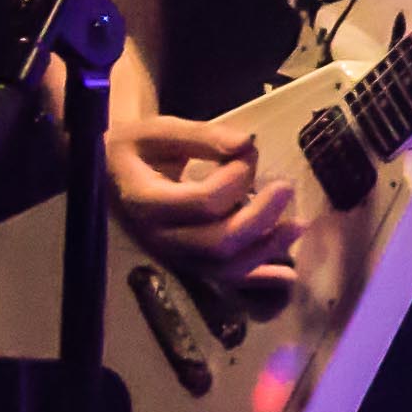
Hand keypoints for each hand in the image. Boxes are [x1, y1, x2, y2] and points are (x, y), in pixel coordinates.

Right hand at [109, 112, 297, 285]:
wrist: (112, 175)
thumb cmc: (138, 150)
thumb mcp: (159, 132)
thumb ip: (201, 137)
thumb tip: (246, 143)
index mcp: (145, 201)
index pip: (201, 202)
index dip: (235, 178)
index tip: (247, 152)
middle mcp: (158, 236)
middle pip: (217, 242)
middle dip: (260, 217)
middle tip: (286, 187)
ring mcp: (173, 255)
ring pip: (225, 268)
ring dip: (267, 249)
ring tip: (299, 224)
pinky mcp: (188, 263)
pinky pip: (225, 280)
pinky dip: (258, 279)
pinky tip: (288, 275)